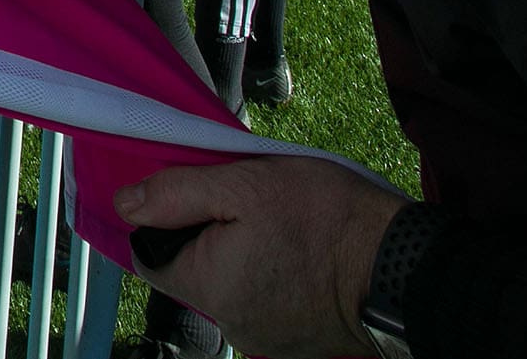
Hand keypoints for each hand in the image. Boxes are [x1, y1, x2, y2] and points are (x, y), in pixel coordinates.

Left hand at [115, 160, 406, 358]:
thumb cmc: (327, 219)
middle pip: (193, 272)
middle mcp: (232, 324)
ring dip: (240, 256)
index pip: (152, 256)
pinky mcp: (295, 342)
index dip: (164, 220)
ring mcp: (266, 337)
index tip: (193, 195)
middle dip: (207, 235)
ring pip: (230, 287)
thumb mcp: (245, 184)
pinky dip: (269, 277)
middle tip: (245, 202)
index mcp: (210, 286)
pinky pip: (263, 303)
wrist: (402, 267)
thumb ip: (177, 194)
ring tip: (278, 227)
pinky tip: (296, 254)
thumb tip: (125, 205)